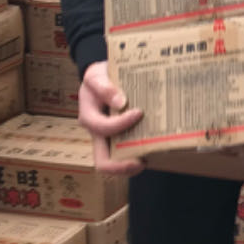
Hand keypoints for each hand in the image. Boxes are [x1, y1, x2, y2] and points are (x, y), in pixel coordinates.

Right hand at [78, 60, 144, 175]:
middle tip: (143, 161)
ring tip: (152, 155)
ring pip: (117, 163)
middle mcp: (97, 134)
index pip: (103, 129)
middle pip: (103, 163)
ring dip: (134, 163)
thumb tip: (121, 102)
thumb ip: (104, 88)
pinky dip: (140, 153)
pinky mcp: (120, 139)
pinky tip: (155, 146)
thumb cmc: (98, 78)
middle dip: (123, 166)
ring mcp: (108, 139)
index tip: (139, 112)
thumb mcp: (96, 76)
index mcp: (89, 118)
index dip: (121, 123)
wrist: (102, 79)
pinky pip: (128, 153)